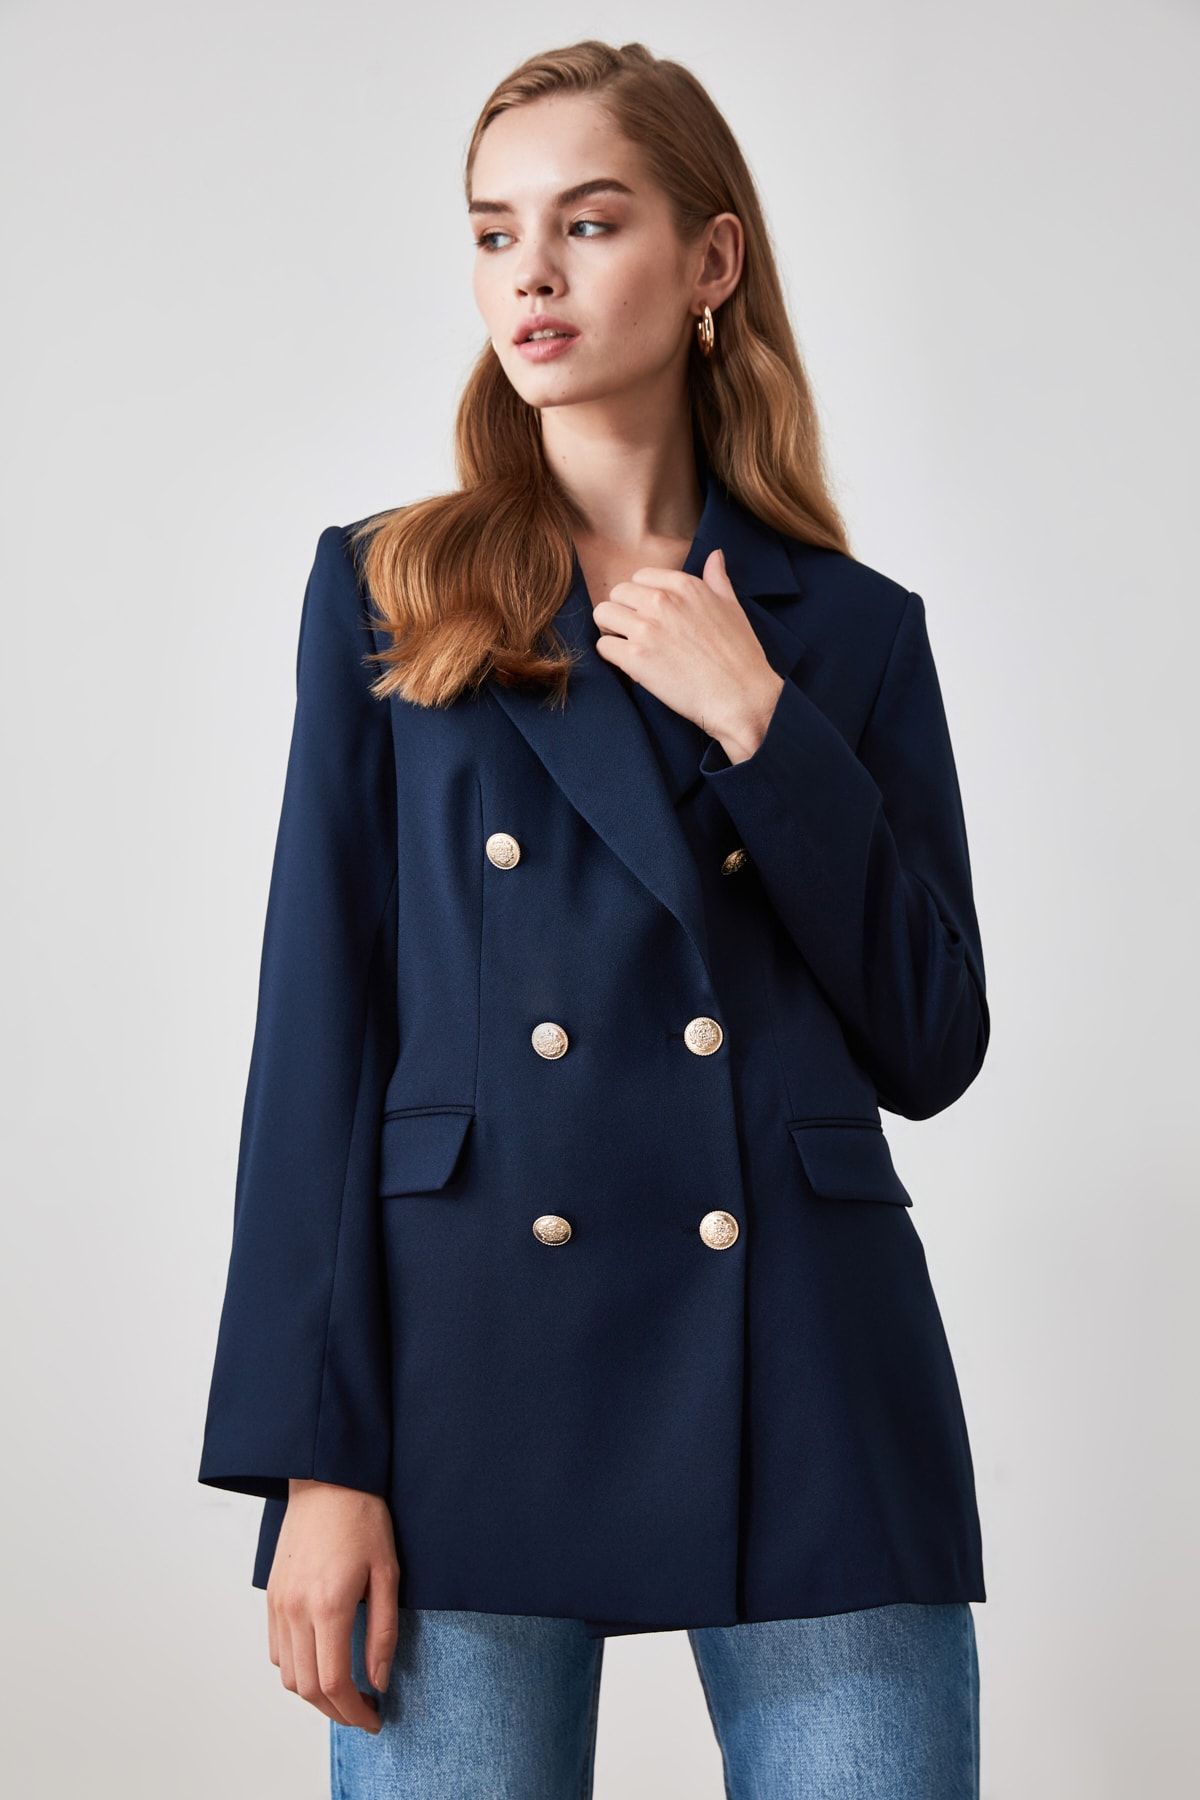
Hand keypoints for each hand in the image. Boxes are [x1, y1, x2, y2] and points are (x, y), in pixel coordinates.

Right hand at [267, 1480, 400, 1732]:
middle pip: (308, 1689)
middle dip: (337, 1712)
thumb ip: (383, 1631)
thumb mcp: (387, 1572)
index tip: (375, 1719)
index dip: (355, 1712)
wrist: (326, 1480)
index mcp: (329, 1605)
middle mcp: (297, 1610)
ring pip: (288, 1676)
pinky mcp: (272, 1596)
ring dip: (315, 1695)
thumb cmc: (363, 1518)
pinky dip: (297, 1669)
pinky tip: (321, 1662)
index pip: (335, 1683)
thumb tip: (379, 1680)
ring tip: (345, 1692)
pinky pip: (277, 1651)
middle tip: (364, 1713)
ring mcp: (279, 1604)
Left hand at [592, 546, 783, 761]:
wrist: (740, 696)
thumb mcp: (732, 607)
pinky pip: (603, 646)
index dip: (641, 596)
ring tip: (628, 646)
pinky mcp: (634, 658)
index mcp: (684, 585)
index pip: (640, 577)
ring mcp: (646, 628)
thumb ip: (717, 579)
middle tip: (635, 632)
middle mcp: (662, 601)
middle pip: (617, 593)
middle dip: (622, 611)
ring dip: (611, 630)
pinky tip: (629, 665)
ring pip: (603, 614)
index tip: (650, 614)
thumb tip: (715, 555)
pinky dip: (611, 655)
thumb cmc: (740, 655)